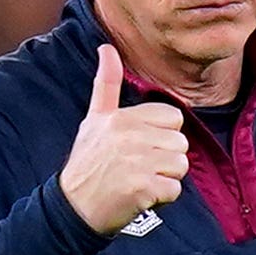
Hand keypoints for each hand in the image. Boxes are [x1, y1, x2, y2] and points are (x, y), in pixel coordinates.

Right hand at [60, 45, 190, 233]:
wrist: (74, 207)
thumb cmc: (88, 162)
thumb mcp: (94, 119)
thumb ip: (106, 83)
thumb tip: (106, 47)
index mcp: (121, 118)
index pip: (173, 118)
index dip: (161, 135)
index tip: (139, 147)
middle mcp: (129, 137)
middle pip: (180, 143)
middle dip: (165, 159)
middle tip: (138, 167)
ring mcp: (137, 163)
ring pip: (181, 166)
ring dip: (165, 178)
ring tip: (140, 180)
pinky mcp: (143, 189)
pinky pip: (175, 190)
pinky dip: (162, 198)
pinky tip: (141, 196)